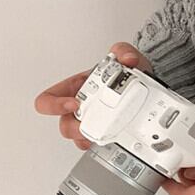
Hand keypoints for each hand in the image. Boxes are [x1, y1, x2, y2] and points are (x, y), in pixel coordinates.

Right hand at [33, 42, 152, 149]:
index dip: (54, 104)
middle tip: (89, 125)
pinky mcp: (107, 131)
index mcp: (76, 87)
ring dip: (87, 138)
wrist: (145, 84)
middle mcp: (81, 106)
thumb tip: (127, 58)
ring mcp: (93, 120)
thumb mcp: (125, 56)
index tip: (73, 103)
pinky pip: (98, 143)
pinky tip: (113, 138)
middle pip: (64, 124)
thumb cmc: (126, 71)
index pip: (48, 98)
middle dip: (74, 128)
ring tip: (102, 133)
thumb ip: (124, 51)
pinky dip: (104, 143)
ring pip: (79, 138)